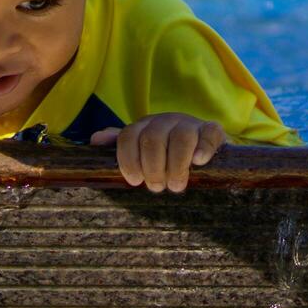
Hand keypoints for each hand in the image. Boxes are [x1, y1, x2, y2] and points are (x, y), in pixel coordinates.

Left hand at [90, 113, 225, 192]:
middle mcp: (165, 121)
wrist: (202, 146)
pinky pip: (209, 134)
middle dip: (153, 167)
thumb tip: (95, 140)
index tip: (134, 181)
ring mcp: (190, 124)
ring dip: (176, 165)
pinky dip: (203, 148)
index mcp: (144, 126)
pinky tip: (198, 162)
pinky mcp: (212, 130)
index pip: (129, 136)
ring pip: (180, 138)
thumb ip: (119, 145)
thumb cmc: (166, 153)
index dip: (128, 159)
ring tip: (176, 185)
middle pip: (153, 139)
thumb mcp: (141, 149)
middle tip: (157, 187)